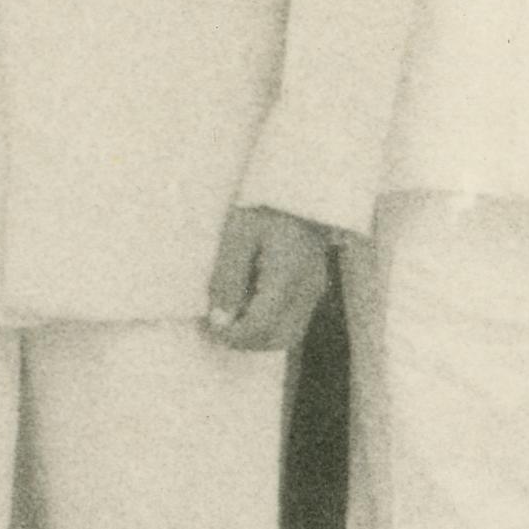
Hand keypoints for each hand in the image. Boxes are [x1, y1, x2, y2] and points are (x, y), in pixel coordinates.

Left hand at [200, 203, 336, 362]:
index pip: (261, 326)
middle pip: (278, 339)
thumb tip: (220, 319)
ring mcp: (315, 289)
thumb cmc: (265, 205)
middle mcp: (307, 288)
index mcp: (287, 275)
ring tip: (235, 316)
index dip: (234, 336)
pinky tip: (252, 306)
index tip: (213, 326)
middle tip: (221, 326)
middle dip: (246, 341)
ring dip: (259, 336)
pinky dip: (272, 325)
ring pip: (289, 335)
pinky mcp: (315, 287)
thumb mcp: (237, 235)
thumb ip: (227, 279)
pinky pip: (294, 321)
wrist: (300, 187)